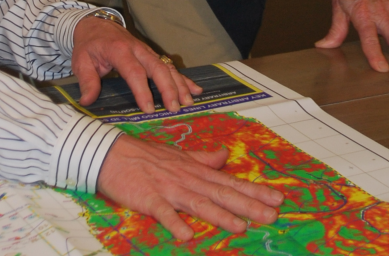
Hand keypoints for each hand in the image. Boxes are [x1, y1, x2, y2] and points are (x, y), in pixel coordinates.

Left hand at [72, 15, 200, 112]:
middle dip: (168, 88)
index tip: (148, 109)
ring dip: (180, 85)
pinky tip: (196, 90)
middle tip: (175, 109)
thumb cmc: (89, 45)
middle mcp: (137, 49)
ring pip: (167, 67)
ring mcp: (147, 51)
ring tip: (189, 103)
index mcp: (119, 51)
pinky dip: (184, 78)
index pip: (134, 71)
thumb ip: (87, 80)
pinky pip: (170, 66)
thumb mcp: (81, 60)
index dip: (142, 90)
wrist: (95, 24)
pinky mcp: (152, 55)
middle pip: (157, 68)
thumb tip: (88, 100)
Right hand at [97, 134, 282, 241]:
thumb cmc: (145, 155)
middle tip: (272, 215)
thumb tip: (224, 155)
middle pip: (220, 193)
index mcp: (194, 169)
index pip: (228, 181)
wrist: (110, 153)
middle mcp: (186, 178)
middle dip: (247, 204)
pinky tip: (188, 236)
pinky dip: (175, 223)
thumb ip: (202, 158)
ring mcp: (168, 188)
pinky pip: (163, 213)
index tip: (277, 198)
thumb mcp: (177, 155)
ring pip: (198, 202)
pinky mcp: (148, 198)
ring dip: (219, 215)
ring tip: (240, 227)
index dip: (253, 190)